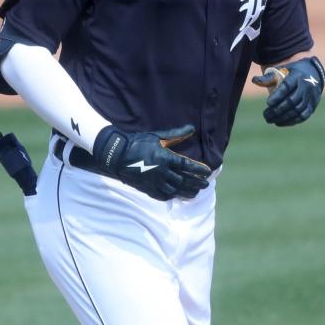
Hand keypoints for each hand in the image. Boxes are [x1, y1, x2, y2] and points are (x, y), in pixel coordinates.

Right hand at [93, 124, 210, 200]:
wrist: (117, 155)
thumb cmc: (137, 143)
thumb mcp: (157, 136)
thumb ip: (176, 134)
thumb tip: (192, 128)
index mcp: (165, 158)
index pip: (187, 166)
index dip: (199, 170)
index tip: (208, 172)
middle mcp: (162, 172)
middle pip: (184, 181)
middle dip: (197, 183)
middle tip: (206, 185)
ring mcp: (154, 182)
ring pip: (175, 190)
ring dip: (187, 192)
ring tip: (195, 192)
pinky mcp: (147, 188)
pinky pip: (163, 195)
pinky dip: (172, 196)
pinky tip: (177, 195)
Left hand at [252, 56, 324, 125]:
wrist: (313, 73)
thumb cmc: (291, 73)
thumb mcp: (281, 70)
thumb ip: (268, 78)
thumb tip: (254, 80)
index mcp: (297, 75)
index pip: (287, 86)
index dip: (278, 95)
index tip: (268, 103)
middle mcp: (306, 86)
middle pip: (292, 100)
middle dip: (277, 110)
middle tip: (265, 115)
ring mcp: (311, 97)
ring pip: (297, 110)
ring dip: (283, 117)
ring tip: (271, 120)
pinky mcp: (313, 105)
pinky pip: (303, 116)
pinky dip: (291, 121)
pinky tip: (280, 122)